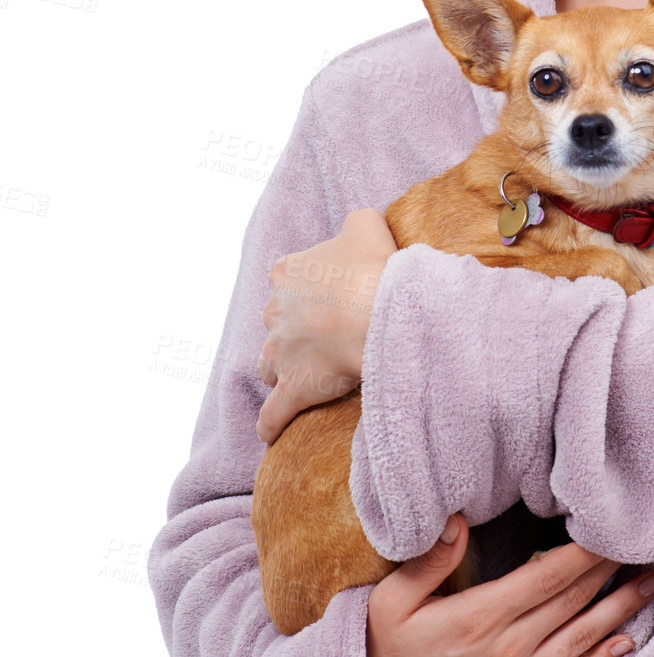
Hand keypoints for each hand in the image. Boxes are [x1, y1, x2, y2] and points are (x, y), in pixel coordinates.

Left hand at [256, 208, 397, 444]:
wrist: (379, 311)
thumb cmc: (374, 268)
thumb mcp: (365, 225)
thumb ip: (354, 223)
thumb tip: (354, 228)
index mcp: (286, 272)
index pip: (289, 281)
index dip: (314, 290)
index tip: (339, 297)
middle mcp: (274, 311)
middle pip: (280, 323)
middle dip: (298, 329)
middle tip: (335, 334)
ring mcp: (279, 352)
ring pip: (270, 364)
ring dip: (284, 368)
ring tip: (309, 374)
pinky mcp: (292, 388)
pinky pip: (271, 414)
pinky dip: (270, 423)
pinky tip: (271, 433)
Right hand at [365, 514, 653, 656]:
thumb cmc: (379, 653)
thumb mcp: (390, 601)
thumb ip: (429, 560)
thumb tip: (456, 519)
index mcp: (480, 617)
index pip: (547, 576)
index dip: (584, 551)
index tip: (611, 528)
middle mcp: (508, 650)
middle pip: (573, 601)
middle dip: (610, 570)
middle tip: (644, 544)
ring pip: (582, 638)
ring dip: (620, 609)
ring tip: (650, 583)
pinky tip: (627, 640)